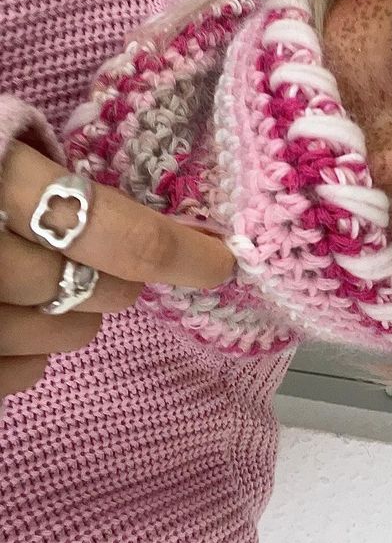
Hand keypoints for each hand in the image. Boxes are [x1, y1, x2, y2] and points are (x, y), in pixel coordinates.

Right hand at [0, 140, 234, 399]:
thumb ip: (41, 164)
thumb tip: (133, 216)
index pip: (107, 227)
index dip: (175, 251)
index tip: (219, 261)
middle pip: (89, 290)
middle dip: (118, 280)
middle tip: (114, 266)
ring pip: (57, 340)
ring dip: (74, 317)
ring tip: (48, 286)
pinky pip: (12, 378)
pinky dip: (28, 357)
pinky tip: (8, 320)